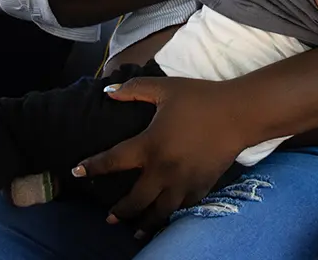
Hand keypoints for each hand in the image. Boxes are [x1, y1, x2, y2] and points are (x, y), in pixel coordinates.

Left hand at [74, 76, 251, 237]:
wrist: (239, 113)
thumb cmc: (200, 98)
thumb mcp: (165, 89)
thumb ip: (134, 90)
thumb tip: (109, 92)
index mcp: (149, 145)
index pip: (112, 161)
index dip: (92, 167)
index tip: (77, 172)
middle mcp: (163, 170)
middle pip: (135, 200)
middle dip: (120, 212)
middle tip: (110, 218)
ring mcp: (183, 182)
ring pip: (159, 212)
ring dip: (145, 222)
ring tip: (136, 229)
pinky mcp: (202, 186)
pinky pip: (183, 207)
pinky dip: (173, 213)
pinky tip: (168, 214)